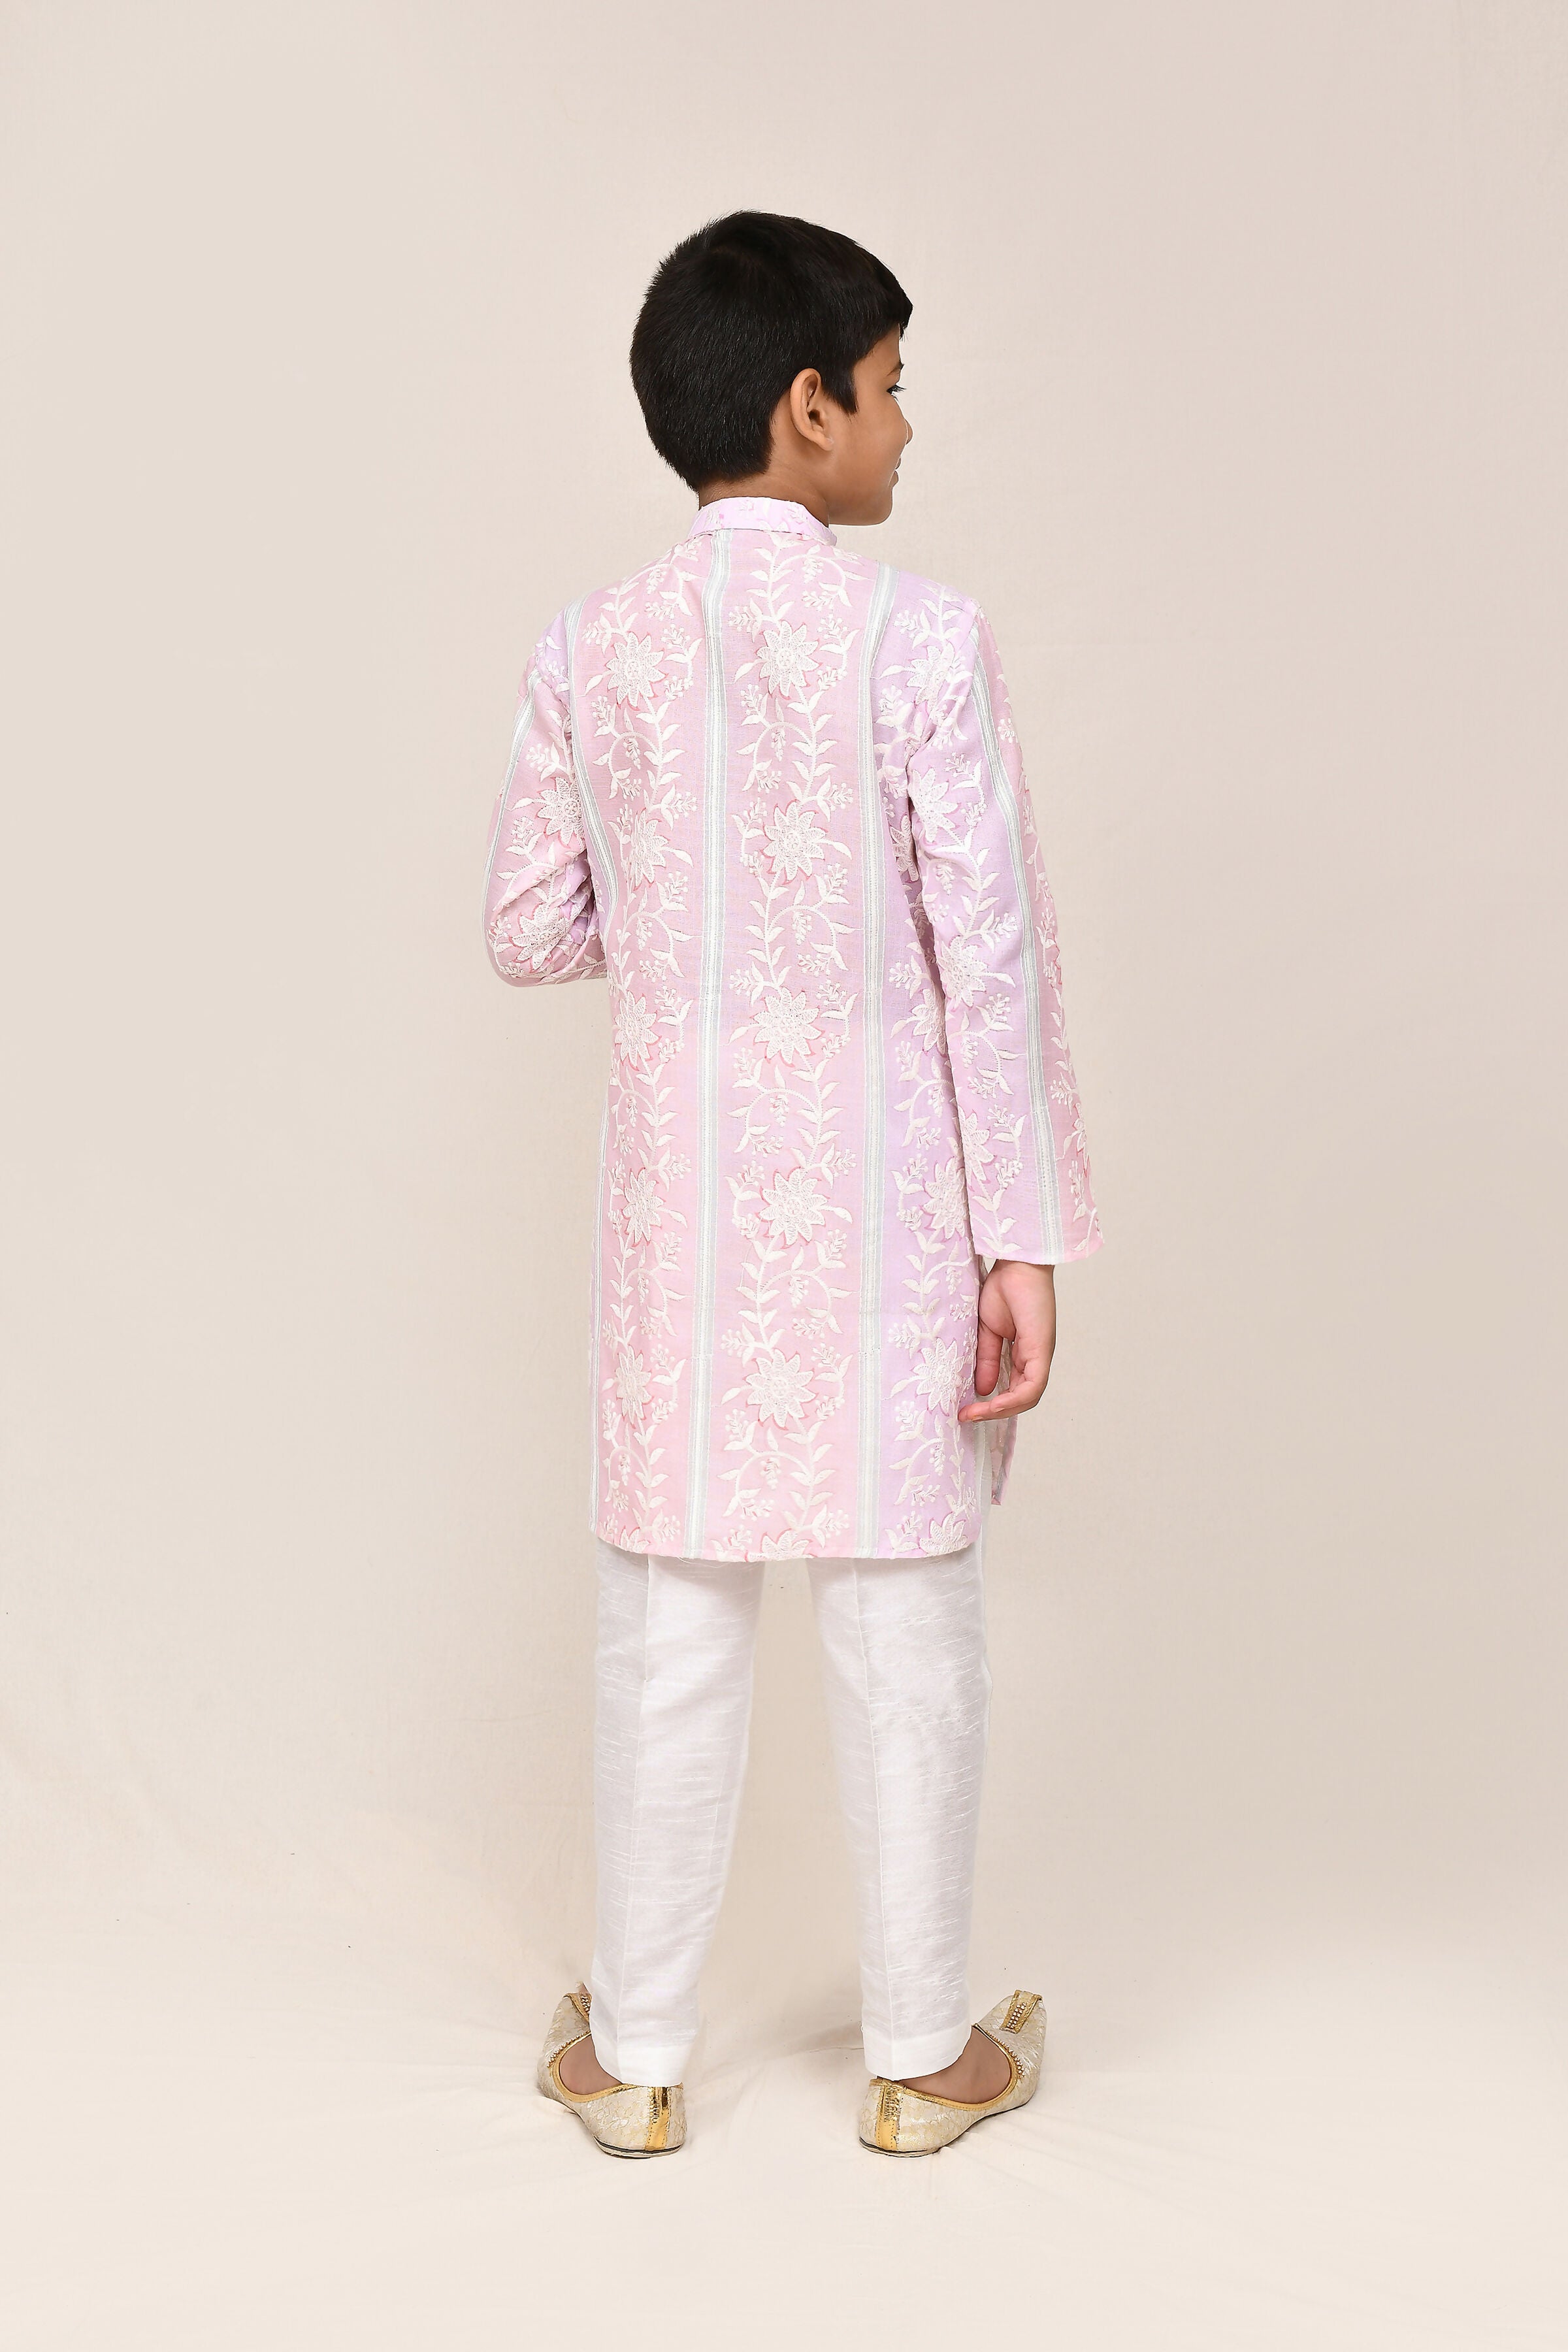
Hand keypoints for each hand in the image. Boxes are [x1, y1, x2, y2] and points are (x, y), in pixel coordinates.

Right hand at [957, 1260, 1056, 1422]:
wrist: (1016, 1264)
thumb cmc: (1004, 1289)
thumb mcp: (987, 1331)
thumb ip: (986, 1359)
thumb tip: (981, 1389)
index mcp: (1024, 1353)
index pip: (1013, 1389)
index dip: (992, 1404)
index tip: (965, 1410)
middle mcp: (1035, 1358)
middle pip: (1021, 1398)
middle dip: (994, 1412)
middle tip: (967, 1416)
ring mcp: (1040, 1355)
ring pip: (1028, 1397)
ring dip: (1002, 1410)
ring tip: (976, 1413)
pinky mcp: (1041, 1351)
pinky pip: (1033, 1386)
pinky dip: (1014, 1400)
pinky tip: (993, 1403)